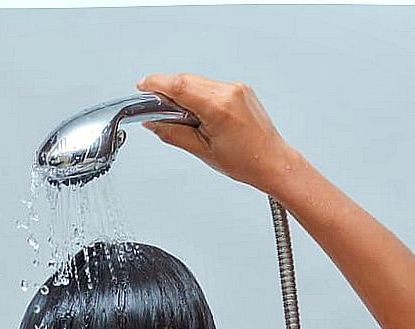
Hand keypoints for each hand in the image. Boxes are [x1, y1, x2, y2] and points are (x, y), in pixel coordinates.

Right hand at [135, 72, 300, 193]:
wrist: (272, 162)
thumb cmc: (246, 162)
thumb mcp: (201, 150)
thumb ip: (172, 133)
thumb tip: (152, 122)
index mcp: (219, 106)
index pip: (179, 85)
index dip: (156, 84)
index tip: (142, 87)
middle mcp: (230, 92)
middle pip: (186, 80)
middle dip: (168, 92)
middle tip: (157, 111)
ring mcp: (237, 88)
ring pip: (198, 82)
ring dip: (184, 95)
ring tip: (185, 119)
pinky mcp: (240, 90)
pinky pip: (211, 86)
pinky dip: (198, 95)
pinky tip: (199, 115)